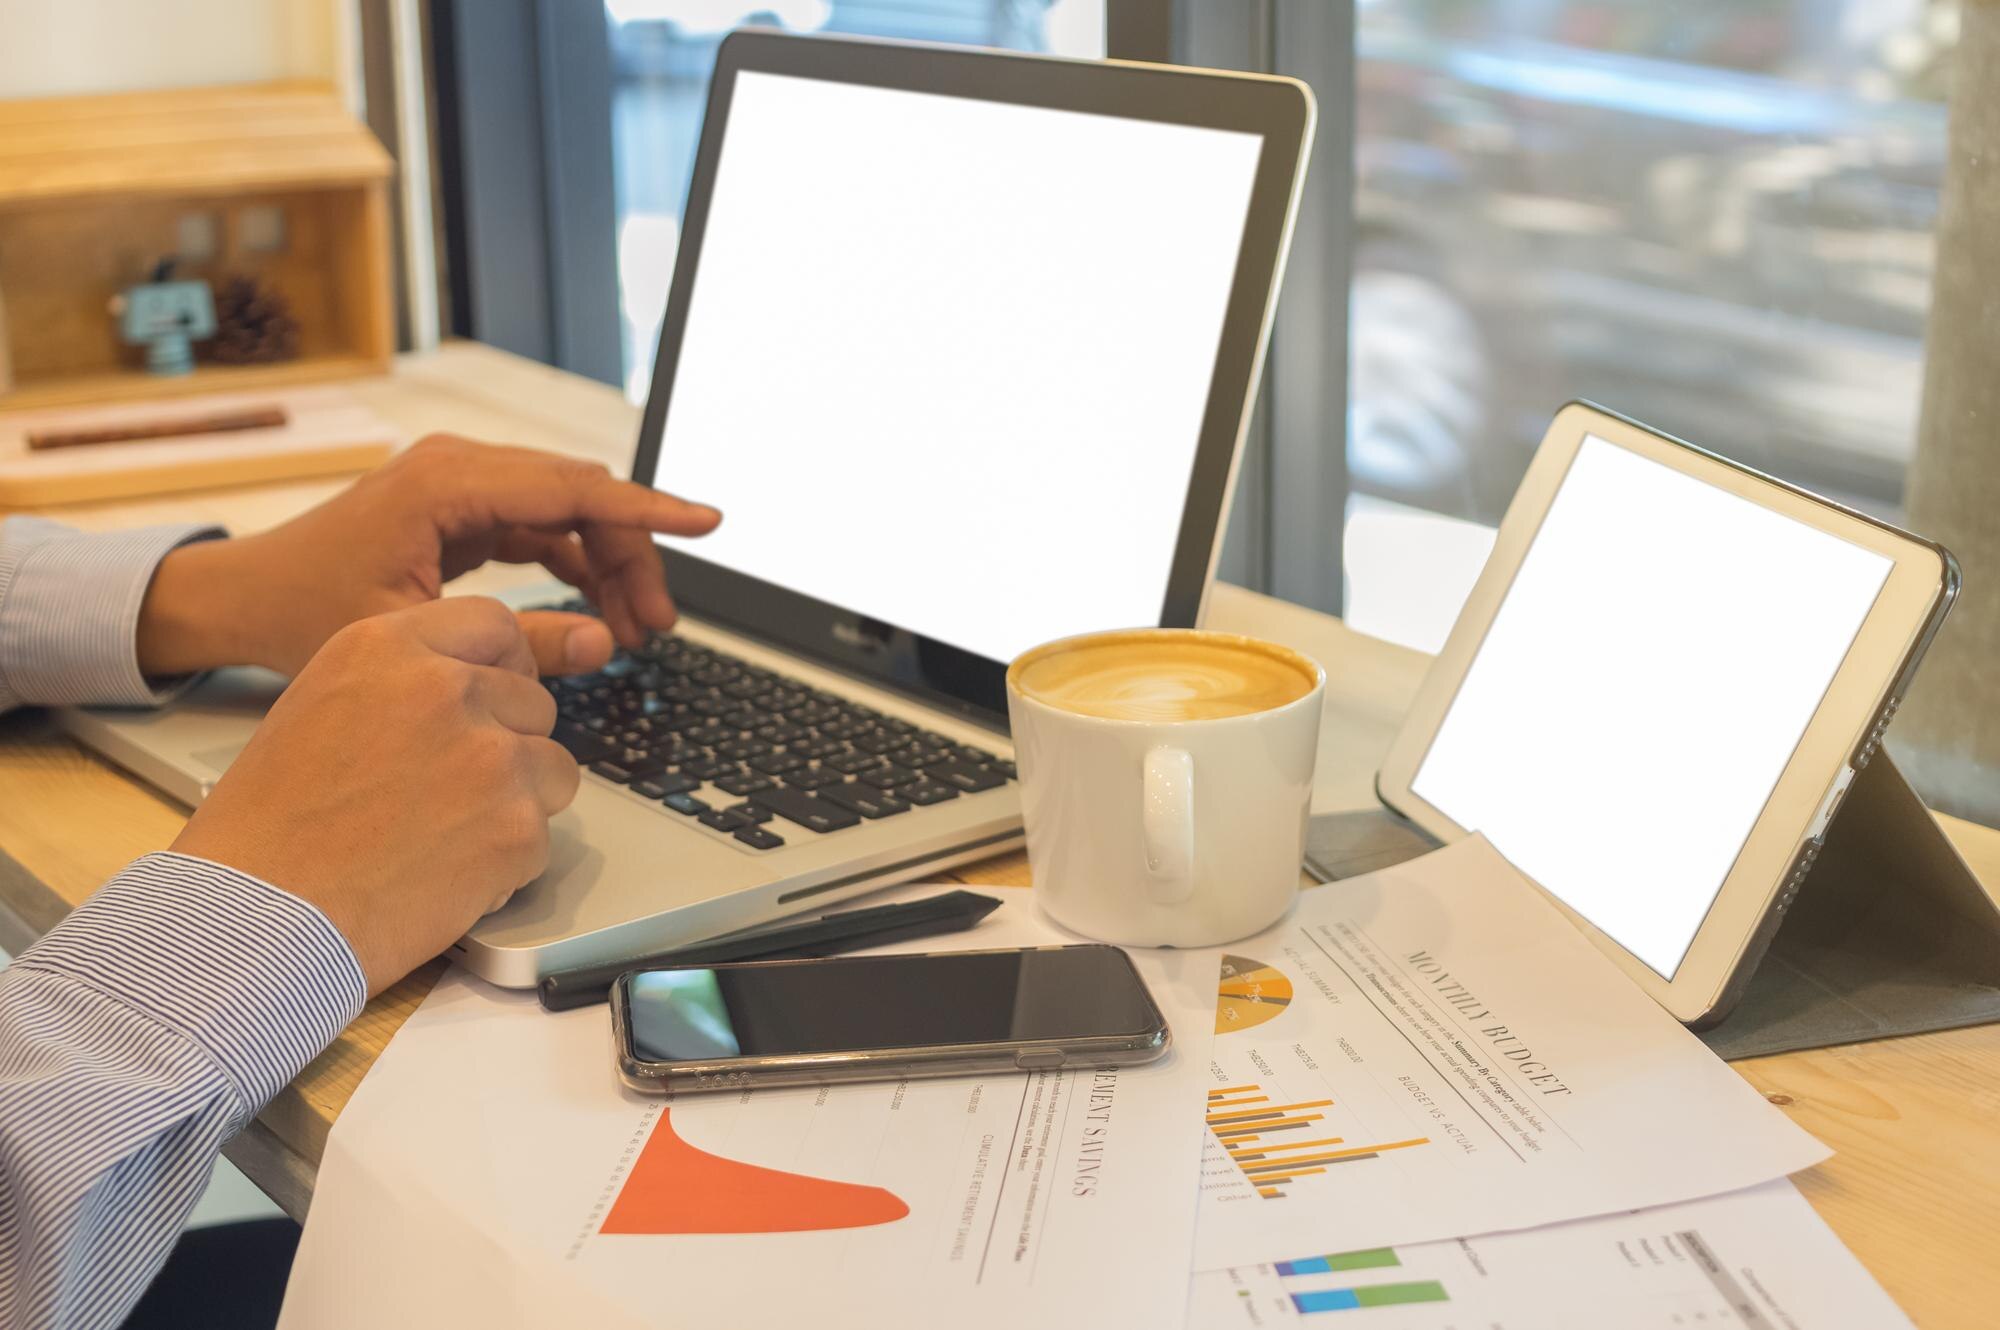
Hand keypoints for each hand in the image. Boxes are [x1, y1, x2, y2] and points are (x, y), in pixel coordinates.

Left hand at [136, 436, 720, 678]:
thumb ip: (520, 640)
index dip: (649, 510)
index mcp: (446, 484)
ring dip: (609, 565)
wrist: (241, 599)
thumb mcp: (419, 639)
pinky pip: (542, 526)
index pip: (576, 488)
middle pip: (583, 497)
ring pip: (569, 512)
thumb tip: (605, 642)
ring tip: (636, 629)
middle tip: (659, 625)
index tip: (706, 521)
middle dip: (634, 557)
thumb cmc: (303, 614)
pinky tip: (596, 612)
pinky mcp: (462, 508)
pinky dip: (577, 564)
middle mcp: (459, 468)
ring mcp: (462, 485)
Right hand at [171, 599, 577, 993]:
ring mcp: (491, 755)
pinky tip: (443, 876)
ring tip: (444, 837)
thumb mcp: (320, 705)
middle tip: (450, 792)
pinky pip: (543, 837)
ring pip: (554, 768)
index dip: (506, 667)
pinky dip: (507, 864)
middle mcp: (447, 688)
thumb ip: (402, 681)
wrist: (260, 914)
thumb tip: (474, 686)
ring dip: (518, 804)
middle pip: (534, 703)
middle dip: (509, 746)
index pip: (495, 625)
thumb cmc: (269, 827)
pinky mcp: (517, 825)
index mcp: (389, 646)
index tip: (499, 698)